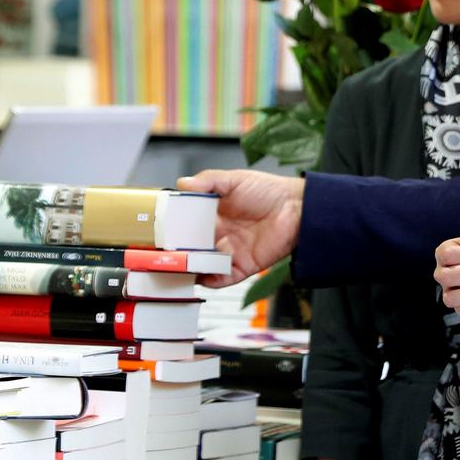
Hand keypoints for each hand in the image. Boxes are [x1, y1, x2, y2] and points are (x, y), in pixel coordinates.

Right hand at [176, 169, 303, 286]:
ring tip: (177, 266)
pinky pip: (223, 278)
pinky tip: (201, 276)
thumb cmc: (269, 191)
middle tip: (164, 252)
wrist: (298, 208)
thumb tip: (183, 183)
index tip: (160, 231)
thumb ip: (208, 180)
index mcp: (214, 215)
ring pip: (204, 265)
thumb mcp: (234, 179)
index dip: (175, 229)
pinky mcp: (243, 266)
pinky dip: (211, 280)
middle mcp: (220, 235)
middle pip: (192, 248)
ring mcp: (231, 252)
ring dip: (191, 267)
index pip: (187, 225)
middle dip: (179, 251)